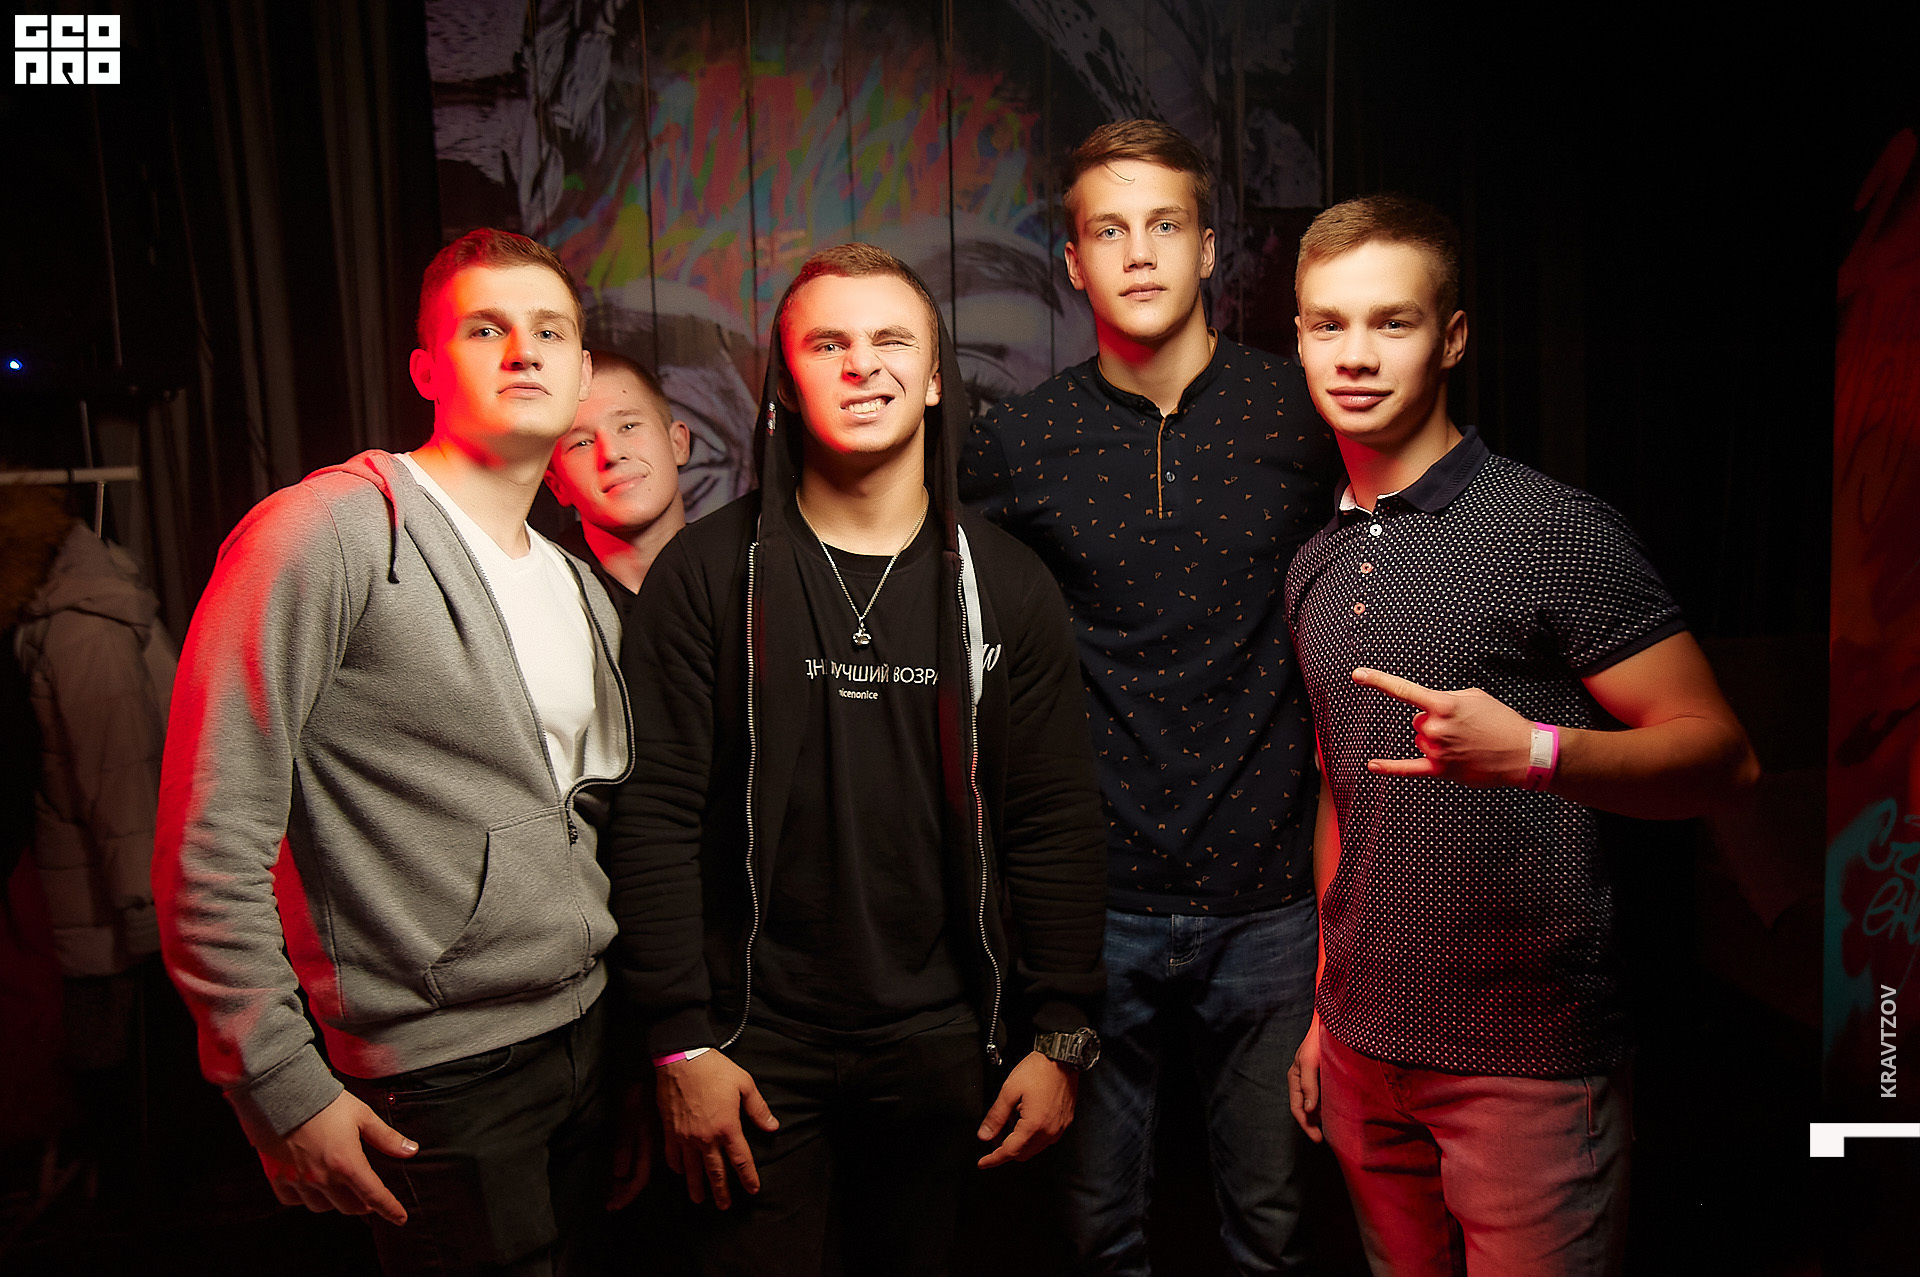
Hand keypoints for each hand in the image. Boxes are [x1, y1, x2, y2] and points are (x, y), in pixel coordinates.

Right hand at [255, 1091, 416, 1225]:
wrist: (283, 1093)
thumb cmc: (325, 1102)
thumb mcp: (362, 1115)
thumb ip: (386, 1138)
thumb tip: (411, 1150)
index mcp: (347, 1163)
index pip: (374, 1195)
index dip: (390, 1209)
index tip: (400, 1217)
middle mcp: (323, 1178)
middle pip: (350, 1206)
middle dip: (364, 1204)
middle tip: (369, 1195)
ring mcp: (299, 1181)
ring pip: (322, 1207)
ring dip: (335, 1201)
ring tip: (340, 1187)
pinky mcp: (279, 1178)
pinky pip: (294, 1201)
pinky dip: (306, 1197)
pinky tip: (312, 1186)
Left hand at [606, 1078, 656, 1209]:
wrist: (660, 1070)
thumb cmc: (639, 1090)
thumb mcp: (629, 1117)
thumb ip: (626, 1146)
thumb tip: (620, 1174)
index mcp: (648, 1144)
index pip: (638, 1178)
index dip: (626, 1194)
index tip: (613, 1206)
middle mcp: (653, 1145)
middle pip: (640, 1177)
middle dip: (625, 1191)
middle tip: (612, 1204)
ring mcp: (655, 1138)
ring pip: (643, 1167)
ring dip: (629, 1181)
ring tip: (617, 1190)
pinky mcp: (654, 1130)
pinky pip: (645, 1154)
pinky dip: (633, 1165)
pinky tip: (627, 1169)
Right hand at [655, 1050, 777, 1208]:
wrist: (681, 1058)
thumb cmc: (715, 1069)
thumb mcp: (745, 1084)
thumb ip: (759, 1109)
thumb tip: (773, 1127)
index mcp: (727, 1127)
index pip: (741, 1160)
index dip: (748, 1178)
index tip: (752, 1190)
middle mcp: (706, 1137)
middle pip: (715, 1172)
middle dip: (721, 1191)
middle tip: (724, 1206)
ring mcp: (686, 1137)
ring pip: (692, 1169)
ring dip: (697, 1186)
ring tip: (699, 1200)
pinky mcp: (670, 1131)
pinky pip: (673, 1156)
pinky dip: (677, 1168)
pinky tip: (681, 1172)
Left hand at [977, 1051, 1077, 1168]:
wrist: (1062, 1057)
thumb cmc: (1039, 1070)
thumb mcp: (1009, 1090)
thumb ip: (996, 1116)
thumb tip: (985, 1135)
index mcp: (1034, 1126)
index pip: (1010, 1152)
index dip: (993, 1159)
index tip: (983, 1162)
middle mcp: (1049, 1132)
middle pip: (1023, 1153)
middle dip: (1006, 1148)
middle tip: (994, 1133)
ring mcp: (1059, 1128)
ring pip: (1034, 1147)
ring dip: (1019, 1141)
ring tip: (1010, 1118)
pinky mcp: (1064, 1122)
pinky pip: (1045, 1138)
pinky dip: (1032, 1134)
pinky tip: (1024, 1117)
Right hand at [1287, 1018, 1324, 1142]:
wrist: (1332, 1023)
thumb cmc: (1317, 1040)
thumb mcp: (1310, 1062)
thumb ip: (1309, 1085)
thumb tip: (1310, 1110)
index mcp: (1295, 1078)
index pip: (1298, 1109)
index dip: (1306, 1126)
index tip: (1318, 1139)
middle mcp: (1303, 1081)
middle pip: (1306, 1110)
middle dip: (1313, 1125)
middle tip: (1325, 1139)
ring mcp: (1314, 1079)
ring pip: (1316, 1105)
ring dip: (1322, 1117)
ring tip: (1333, 1129)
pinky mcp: (1326, 1077)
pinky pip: (1325, 1097)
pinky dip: (1329, 1107)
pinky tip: (1338, 1112)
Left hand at [1352, 667, 1531, 786]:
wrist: (1523, 753)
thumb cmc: (1501, 721)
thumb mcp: (1475, 696)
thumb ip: (1446, 698)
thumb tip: (1430, 711)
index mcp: (1443, 705)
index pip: (1404, 690)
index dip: (1378, 681)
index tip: (1357, 675)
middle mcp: (1435, 728)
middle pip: (1418, 720)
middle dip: (1436, 721)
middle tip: (1464, 727)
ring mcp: (1437, 750)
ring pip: (1421, 739)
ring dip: (1436, 739)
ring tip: (1466, 742)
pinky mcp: (1441, 770)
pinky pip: (1408, 768)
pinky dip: (1389, 767)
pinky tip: (1372, 765)